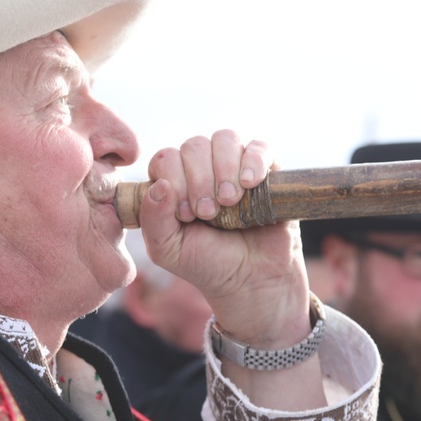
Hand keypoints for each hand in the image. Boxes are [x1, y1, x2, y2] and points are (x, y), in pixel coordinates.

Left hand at [137, 130, 309, 347]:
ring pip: (224, 139)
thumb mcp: (168, 250)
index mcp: (175, 182)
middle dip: (199, 179)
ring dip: (224, 168)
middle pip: (194, 146)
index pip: (166, 158)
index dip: (174, 180)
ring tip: (230, 201)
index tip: (187, 214)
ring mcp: (235, 167)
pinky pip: (259, 146)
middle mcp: (204, 169)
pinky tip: (250, 184)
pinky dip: (253, 160)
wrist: (253, 281)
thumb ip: (153, 220)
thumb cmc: (208, 264)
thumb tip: (159, 185)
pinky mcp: (267, 171)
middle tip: (209, 213)